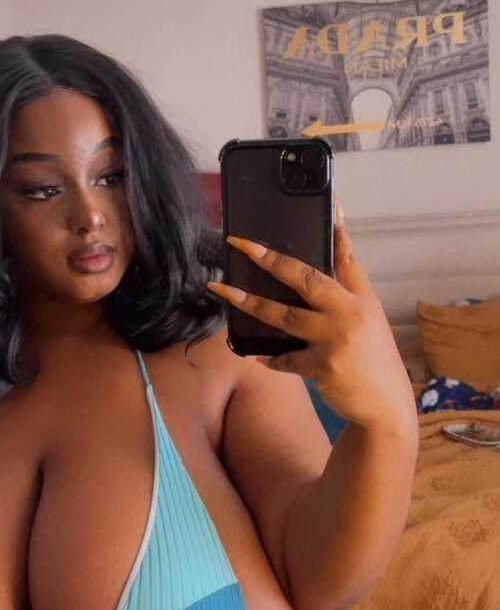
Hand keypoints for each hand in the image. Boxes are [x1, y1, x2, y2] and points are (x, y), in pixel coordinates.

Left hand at [207, 201, 416, 432]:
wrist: (385, 406)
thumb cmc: (372, 361)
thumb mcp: (368, 322)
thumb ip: (345, 298)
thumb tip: (312, 278)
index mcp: (363, 298)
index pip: (348, 257)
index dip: (337, 229)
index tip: (328, 203)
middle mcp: (351, 312)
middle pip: (305, 278)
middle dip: (270, 258)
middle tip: (241, 244)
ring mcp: (337, 339)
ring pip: (284, 316)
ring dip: (249, 303)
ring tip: (222, 290)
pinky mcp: (324, 366)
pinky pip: (285, 359)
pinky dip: (270, 359)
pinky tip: (257, 357)